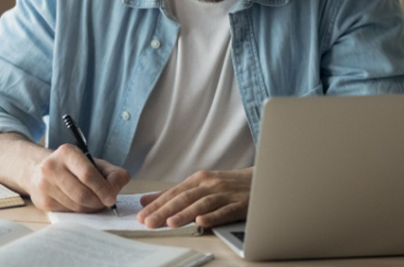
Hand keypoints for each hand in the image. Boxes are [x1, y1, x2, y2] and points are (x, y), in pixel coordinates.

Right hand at [27, 143, 129, 212]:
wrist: (39, 170)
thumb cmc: (74, 166)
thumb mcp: (94, 162)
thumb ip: (112, 173)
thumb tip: (115, 190)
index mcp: (67, 153)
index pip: (88, 174)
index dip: (103, 189)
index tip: (112, 198)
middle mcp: (51, 168)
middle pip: (82, 194)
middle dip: (98, 202)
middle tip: (106, 203)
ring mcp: (45, 186)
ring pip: (76, 206)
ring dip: (91, 208)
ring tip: (96, 202)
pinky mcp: (42, 202)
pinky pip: (68, 213)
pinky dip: (80, 211)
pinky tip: (82, 204)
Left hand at [136, 167, 251, 228]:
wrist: (262, 179)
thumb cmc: (228, 185)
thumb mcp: (201, 185)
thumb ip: (175, 194)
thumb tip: (146, 200)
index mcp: (199, 179)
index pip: (174, 192)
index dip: (157, 204)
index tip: (141, 215)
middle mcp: (211, 184)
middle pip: (185, 198)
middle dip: (165, 210)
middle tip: (148, 222)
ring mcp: (226, 194)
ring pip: (202, 204)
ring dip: (185, 213)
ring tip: (170, 223)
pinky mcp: (240, 204)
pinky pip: (225, 211)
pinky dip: (213, 216)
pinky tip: (202, 222)